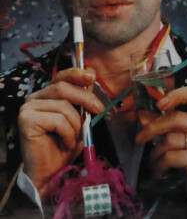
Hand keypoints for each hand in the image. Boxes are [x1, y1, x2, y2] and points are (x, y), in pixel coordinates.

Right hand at [17, 68, 104, 196]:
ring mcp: (28, 109)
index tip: (92, 77)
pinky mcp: (26, 120)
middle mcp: (34, 98)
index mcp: (46, 94)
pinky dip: (68, 133)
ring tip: (74, 137)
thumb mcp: (78, 117)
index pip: (61, 76)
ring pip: (63, 105)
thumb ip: (82, 98)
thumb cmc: (64, 145)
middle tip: (98, 109)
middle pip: (63, 88)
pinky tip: (64, 144)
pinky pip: (58, 120)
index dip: (77, 74)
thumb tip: (91, 76)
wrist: (51, 172)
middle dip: (85, 98)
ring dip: (75, 124)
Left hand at [135, 86, 186, 203]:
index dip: (176, 95)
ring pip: (170, 140)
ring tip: (154, 160)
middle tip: (140, 138)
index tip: (159, 105)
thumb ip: (164, 122)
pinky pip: (170, 157)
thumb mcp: (182, 134)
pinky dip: (159, 165)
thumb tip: (142, 114)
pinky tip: (158, 170)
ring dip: (155, 152)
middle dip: (153, 128)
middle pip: (175, 118)